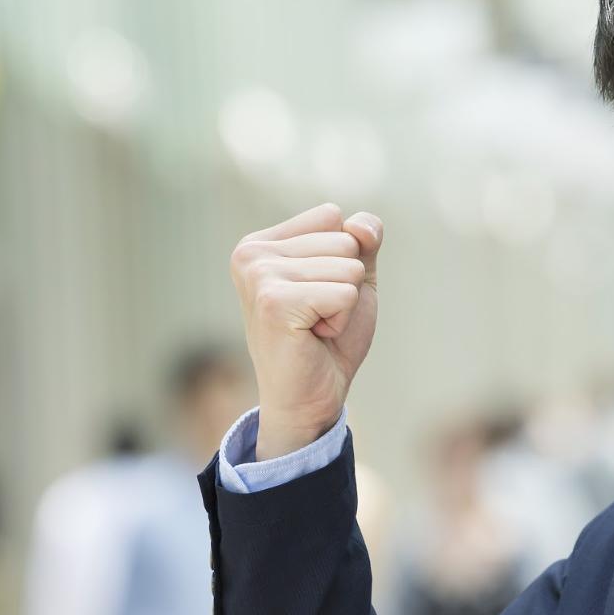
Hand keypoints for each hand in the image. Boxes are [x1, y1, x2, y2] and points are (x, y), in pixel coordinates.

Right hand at [229, 202, 382, 459]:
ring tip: (314, 327)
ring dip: (344, 305)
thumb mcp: (352, 277)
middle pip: (343, 240)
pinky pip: (346, 293)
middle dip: (345, 284)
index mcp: (261, 242)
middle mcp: (251, 253)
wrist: (311, 398)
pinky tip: (315, 336)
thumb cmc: (327, 339)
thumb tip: (362, 226)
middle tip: (317, 317)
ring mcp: (259, 276)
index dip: (343, 258)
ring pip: (348, 267)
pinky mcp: (274, 302)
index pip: (333, 216)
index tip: (317, 294)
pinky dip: (342, 320)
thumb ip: (362, 240)